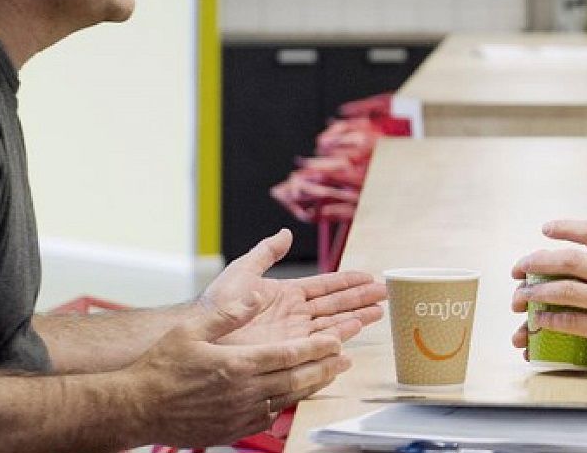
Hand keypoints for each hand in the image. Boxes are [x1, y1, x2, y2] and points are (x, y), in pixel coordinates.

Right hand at [124, 292, 352, 446]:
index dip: (319, 348)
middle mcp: (244, 392)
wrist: (137, 408)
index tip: (338, 341)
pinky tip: (292, 396)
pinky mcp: (233, 429)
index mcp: (238, 366)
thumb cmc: (160, 368)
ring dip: (312, 386)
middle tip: (345, 358)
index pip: (290, 355)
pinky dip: (286, 404)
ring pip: (287, 399)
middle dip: (326, 367)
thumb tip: (256, 295)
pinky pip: (269, 417)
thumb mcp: (192, 330)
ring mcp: (240, 413)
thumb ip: (229, 313)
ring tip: (329, 375)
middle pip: (298, 379)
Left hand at [201, 229, 386, 345]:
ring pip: (333, 324)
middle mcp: (295, 316)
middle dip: (361, 299)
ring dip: (356, 318)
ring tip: (379, 312)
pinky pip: (318, 345)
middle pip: (336, 305)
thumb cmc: (215, 306)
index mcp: (287, 295)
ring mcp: (294, 336)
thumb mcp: (242, 272)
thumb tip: (285, 234)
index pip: (325, 286)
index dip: (348, 281)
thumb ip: (266, 253)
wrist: (201, 336)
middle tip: (385, 294)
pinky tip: (354, 334)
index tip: (369, 276)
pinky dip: (338, 339)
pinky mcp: (290, 353)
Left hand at [510, 220, 586, 364]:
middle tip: (520, 267)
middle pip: (571, 260)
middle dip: (538, 261)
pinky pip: (572, 321)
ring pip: (565, 290)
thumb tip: (576, 260)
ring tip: (521, 296)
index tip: (545, 229)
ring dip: (537, 292)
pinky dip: (551, 319)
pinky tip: (539, 319)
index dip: (566, 227)